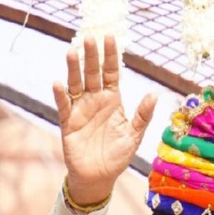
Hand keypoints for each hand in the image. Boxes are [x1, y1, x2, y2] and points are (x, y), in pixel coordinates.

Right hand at [52, 35, 156, 209]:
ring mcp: (80, 109)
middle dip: (91, 56)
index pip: (111, 73)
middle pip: (92, 73)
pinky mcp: (68, 122)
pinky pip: (63, 106)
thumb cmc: (117, 156)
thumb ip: (142, 116)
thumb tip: (154, 95)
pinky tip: (58, 83)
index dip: (110, 56)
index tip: (109, 37)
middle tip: (89, 37)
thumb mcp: (134, 136)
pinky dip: (61, 95)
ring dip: (73, 69)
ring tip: (72, 52)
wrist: (99, 177)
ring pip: (76, 84)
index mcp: (113, 100)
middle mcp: (95, 100)